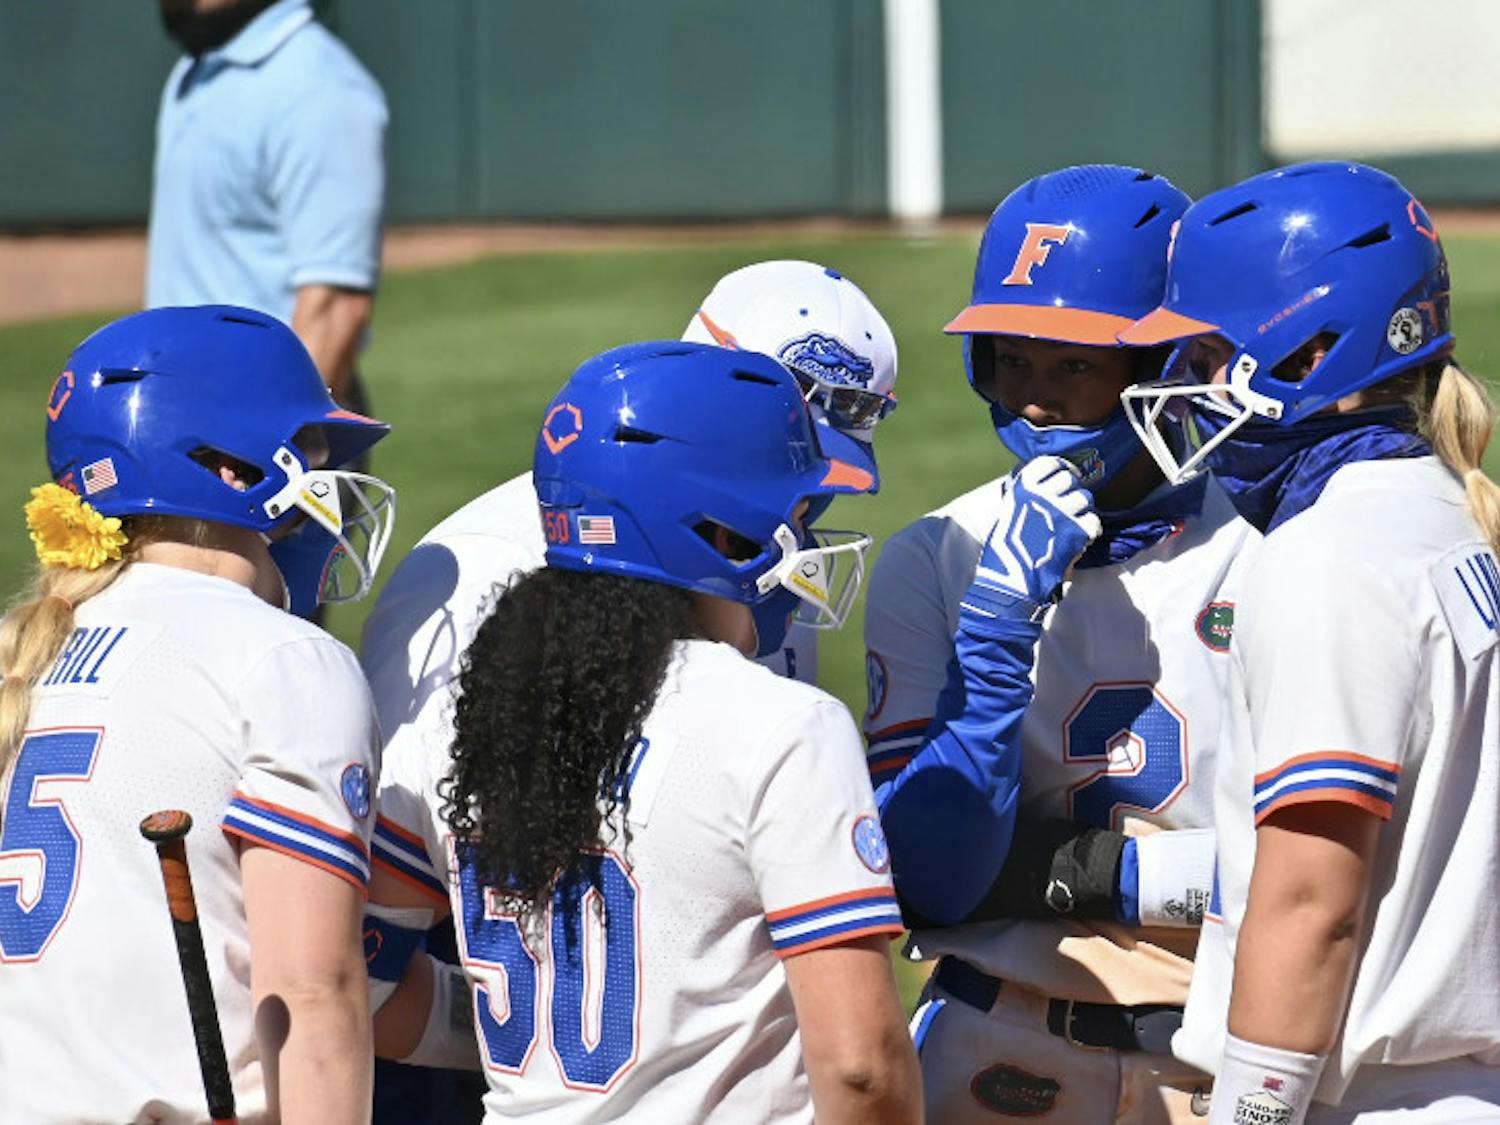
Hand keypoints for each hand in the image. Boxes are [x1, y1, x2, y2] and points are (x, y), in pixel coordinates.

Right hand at [960, 456, 1101, 625]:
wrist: (1011, 583)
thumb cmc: (1005, 553)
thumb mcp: (1008, 515)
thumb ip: (1027, 499)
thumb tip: (1048, 490)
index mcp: (1021, 488)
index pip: (1049, 463)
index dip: (1060, 468)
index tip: (1064, 476)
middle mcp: (1042, 494)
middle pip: (1070, 479)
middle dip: (1071, 491)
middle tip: (1069, 507)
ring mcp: (1061, 511)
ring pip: (1085, 499)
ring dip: (1082, 511)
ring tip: (1073, 526)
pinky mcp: (1077, 530)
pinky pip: (1094, 521)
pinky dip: (1090, 531)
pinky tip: (1079, 541)